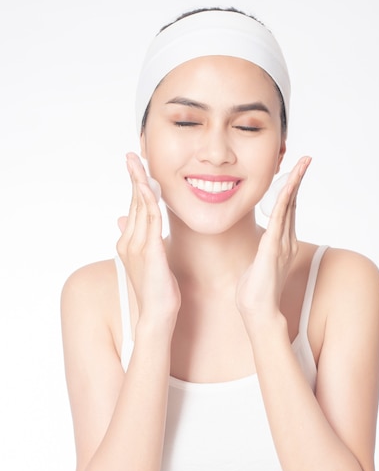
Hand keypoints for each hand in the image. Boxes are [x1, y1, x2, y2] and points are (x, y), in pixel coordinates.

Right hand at [117, 152, 180, 323]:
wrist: (156, 315)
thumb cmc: (157, 292)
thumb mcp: (150, 262)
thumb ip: (142, 241)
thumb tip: (129, 224)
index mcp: (129, 243)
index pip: (133, 208)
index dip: (135, 186)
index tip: (136, 167)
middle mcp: (129, 241)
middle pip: (134, 202)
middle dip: (133, 177)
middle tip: (132, 155)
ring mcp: (136, 246)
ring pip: (140, 207)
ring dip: (139, 183)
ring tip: (138, 163)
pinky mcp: (149, 251)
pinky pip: (150, 219)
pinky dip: (151, 200)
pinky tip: (152, 186)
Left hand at [236, 156, 310, 324]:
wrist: (257, 312)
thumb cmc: (254, 293)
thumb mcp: (256, 266)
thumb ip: (260, 255)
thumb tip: (258, 251)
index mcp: (281, 243)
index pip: (288, 210)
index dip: (291, 189)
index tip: (293, 172)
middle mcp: (286, 240)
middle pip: (293, 203)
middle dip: (298, 179)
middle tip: (305, 159)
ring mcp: (281, 243)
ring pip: (290, 206)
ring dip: (295, 183)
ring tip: (302, 163)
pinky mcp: (273, 248)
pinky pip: (280, 219)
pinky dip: (285, 200)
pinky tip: (288, 185)